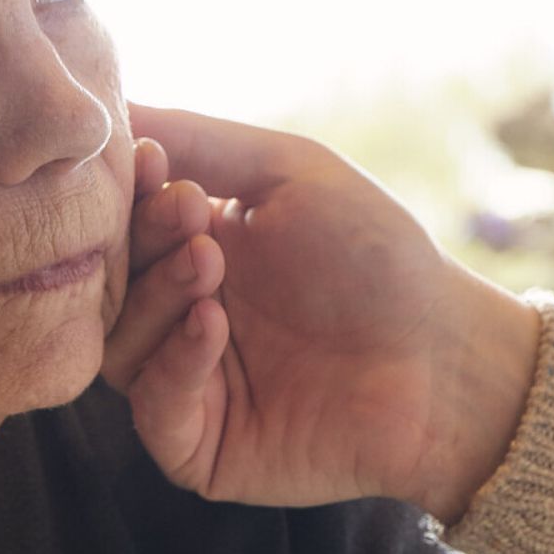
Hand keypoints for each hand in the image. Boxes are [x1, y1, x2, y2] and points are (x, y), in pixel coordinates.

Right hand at [108, 108, 540, 520]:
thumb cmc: (377, 258)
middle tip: (187, 214)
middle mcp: (177, 317)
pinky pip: (154, 408)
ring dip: (156, 297)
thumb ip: (202, 142)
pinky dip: (174, 362)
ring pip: (119, 345)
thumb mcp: (290, 173)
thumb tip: (114, 107)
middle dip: (141, 242)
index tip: (151, 162)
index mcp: (191, 252)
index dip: (126, 195)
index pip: (121, 226)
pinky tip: (212, 324)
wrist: (443, 361)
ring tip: (208, 264)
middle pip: (111, 285)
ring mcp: (183, 384)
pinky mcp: (198, 446)